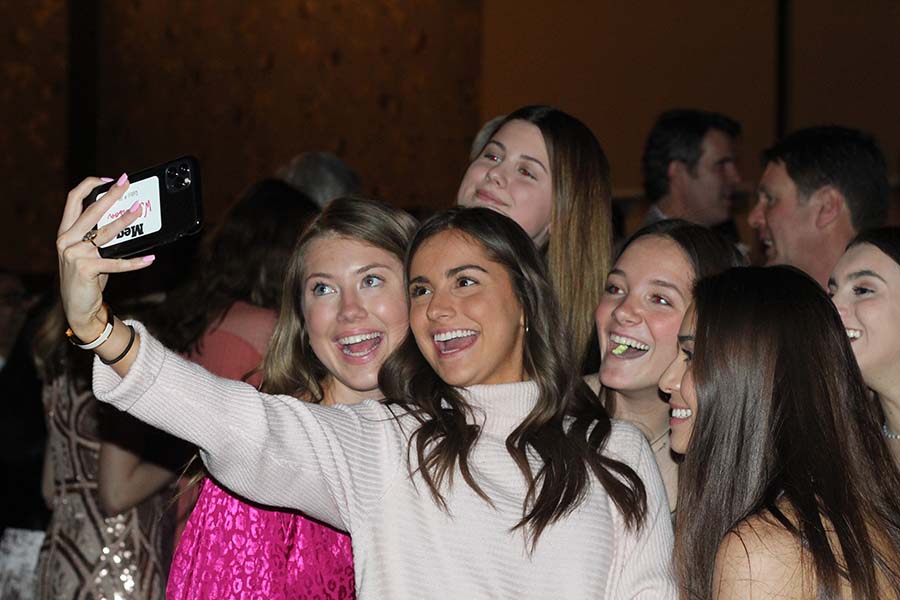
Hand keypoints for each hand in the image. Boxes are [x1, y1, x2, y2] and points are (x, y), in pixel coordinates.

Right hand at [56, 174, 154, 339]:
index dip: (90, 185)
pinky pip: (117, 262)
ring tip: (140, 210)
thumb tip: (124, 217)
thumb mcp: (87, 252)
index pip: (73, 199)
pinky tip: (150, 259)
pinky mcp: (86, 269)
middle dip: (111, 194)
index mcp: (65, 232)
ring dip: (125, 220)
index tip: (109, 180)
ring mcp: (75, 254)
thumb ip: (96, 236)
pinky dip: (135, 262)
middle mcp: (67, 240)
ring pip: (106, 232)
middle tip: (127, 183)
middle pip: (91, 210)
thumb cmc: (87, 277)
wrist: (78, 307)